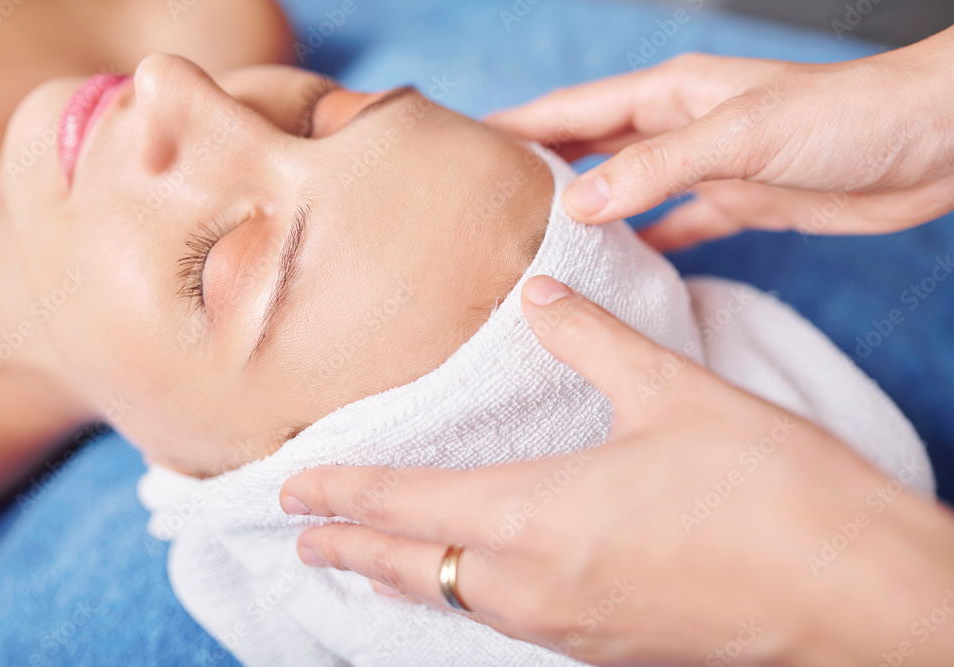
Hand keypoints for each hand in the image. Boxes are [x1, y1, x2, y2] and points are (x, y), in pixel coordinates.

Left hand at [281, 276, 953, 665]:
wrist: (860, 595)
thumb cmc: (772, 492)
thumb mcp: (675, 393)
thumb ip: (591, 339)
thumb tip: (539, 291)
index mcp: (538, 518)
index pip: (406, 505)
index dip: (342, 494)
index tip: (290, 488)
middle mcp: (537, 585)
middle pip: (413, 567)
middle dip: (351, 547)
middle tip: (303, 534)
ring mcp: (571, 627)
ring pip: (455, 602)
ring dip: (403, 575)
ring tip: (368, 559)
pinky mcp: (610, 647)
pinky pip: (507, 623)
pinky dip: (464, 599)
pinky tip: (473, 586)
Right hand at [487, 28, 953, 250]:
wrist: (932, 145)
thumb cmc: (845, 118)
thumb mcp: (739, 136)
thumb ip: (655, 168)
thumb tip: (578, 205)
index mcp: (670, 97)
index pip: (571, 109)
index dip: (516, 125)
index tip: (463, 145)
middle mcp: (680, 130)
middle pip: (589, 149)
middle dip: (538, 170)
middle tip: (487, 205)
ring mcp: (707, 170)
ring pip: (626, 193)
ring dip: (585, 214)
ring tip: (536, 244)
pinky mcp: (739, 206)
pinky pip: (676, 228)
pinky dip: (645, 246)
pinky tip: (620, 269)